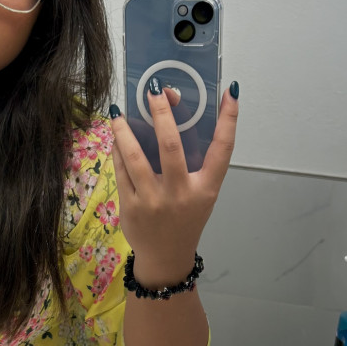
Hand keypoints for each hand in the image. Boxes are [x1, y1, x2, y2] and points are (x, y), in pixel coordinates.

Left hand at [110, 79, 238, 286]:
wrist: (165, 257)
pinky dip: (117, 149)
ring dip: (124, 129)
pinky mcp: (130, 206)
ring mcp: (153, 201)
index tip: (231, 91)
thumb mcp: (200, 192)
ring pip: (135, 156)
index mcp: (206, 188)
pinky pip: (121, 169)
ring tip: (118, 109)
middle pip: (171, 146)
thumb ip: (193, 160)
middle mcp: (181, 193)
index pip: (223, 148)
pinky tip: (115, 135)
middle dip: (162, 113)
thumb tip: (172, 113)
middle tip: (154, 89)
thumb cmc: (186, 216)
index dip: (229, 119)